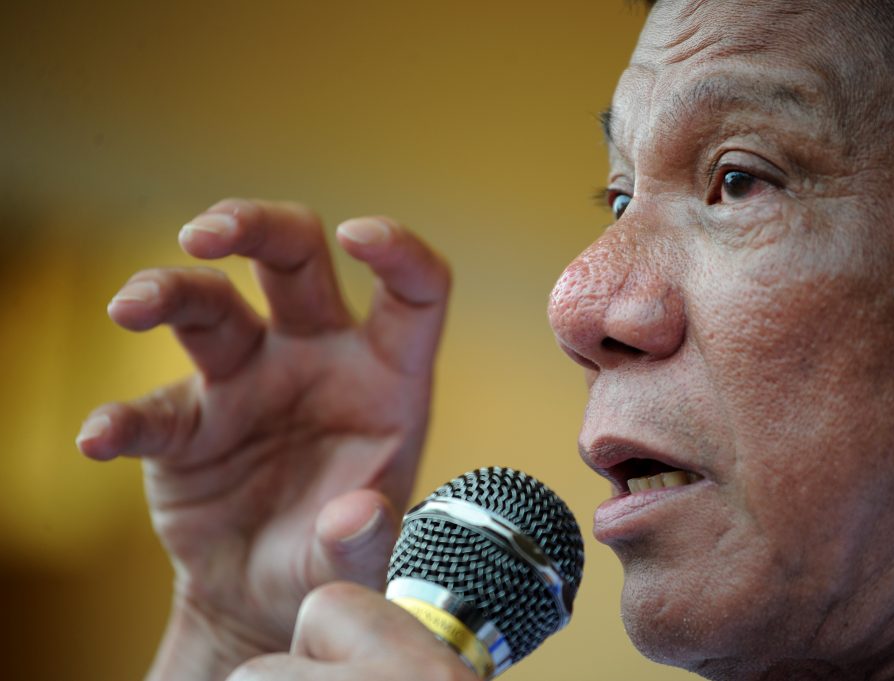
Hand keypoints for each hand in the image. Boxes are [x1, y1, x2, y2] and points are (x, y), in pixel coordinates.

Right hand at [76, 199, 449, 678]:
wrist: (262, 598)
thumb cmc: (329, 558)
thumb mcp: (362, 562)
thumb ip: (366, 541)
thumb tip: (354, 515)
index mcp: (385, 375)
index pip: (411, 291)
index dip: (396, 249)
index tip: (360, 234)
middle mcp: (316, 357)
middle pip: (293, 256)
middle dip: (252, 227)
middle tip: (205, 234)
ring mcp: (247, 379)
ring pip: (210, 304)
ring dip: (167, 293)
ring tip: (131, 308)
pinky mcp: (186, 421)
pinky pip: (150, 409)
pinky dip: (123, 422)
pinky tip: (102, 439)